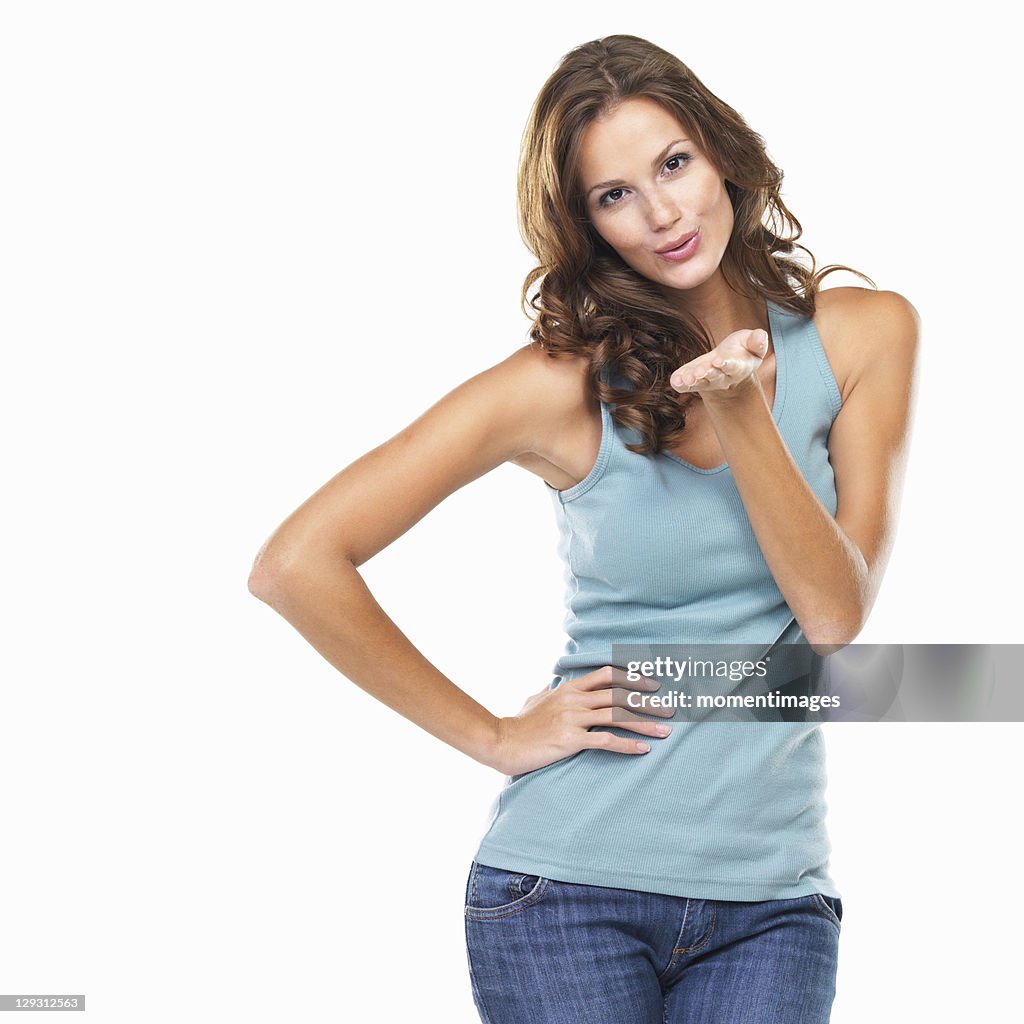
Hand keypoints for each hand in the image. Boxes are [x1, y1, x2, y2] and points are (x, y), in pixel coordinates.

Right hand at [488, 666, 675, 775]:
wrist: (502, 741)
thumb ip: (547, 691)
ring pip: (617, 716)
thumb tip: (550, 683)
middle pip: (619, 695)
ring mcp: (573, 719)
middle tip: (670, 708)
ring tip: (666, 730)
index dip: (633, 677)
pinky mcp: (570, 739)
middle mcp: (574, 699)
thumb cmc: (519, 723)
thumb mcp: (534, 699)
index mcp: (569, 688)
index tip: (653, 684)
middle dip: (647, 702)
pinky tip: (643, 749)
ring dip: (645, 723)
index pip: (607, 675)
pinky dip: (627, 745)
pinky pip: (605, 741)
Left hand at [670, 327, 768, 399]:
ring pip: (701, 383)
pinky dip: (680, 384)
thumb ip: (757, 341)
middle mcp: (723, 377)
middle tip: (700, 372)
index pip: (734, 367)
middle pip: (716, 377)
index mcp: (739, 367)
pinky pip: (686, 386)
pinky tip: (675, 382)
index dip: (727, 364)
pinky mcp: (694, 381)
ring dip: (693, 380)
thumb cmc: (742, 351)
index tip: (720, 361)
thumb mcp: (752, 343)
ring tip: (686, 379)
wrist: (727, 364)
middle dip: (708, 374)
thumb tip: (761, 336)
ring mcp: (707, 381)